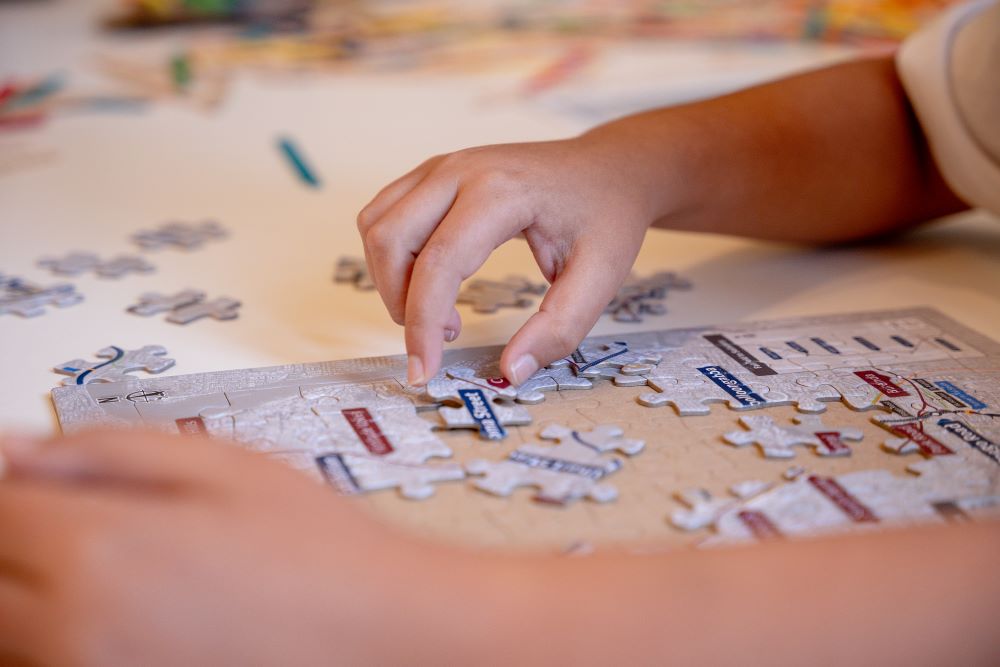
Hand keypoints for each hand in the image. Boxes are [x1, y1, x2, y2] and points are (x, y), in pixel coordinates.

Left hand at [0, 430, 487, 665]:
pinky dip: (53, 636)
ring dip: (22, 593)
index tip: (25, 477)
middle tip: (58, 520)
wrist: (376, 631)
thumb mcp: (220, 464)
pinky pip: (45, 666)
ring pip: (4, 633)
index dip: (8, 485)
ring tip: (98, 565)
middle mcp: (73, 627)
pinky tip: (118, 611)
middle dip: (10, 540)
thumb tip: (18, 449)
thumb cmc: (316, 550)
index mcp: (97, 548)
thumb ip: (106, 452)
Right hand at [357, 137, 659, 384]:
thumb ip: (559, 327)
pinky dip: (392, 258)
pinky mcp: (433, 174)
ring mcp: (441, 167)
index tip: (424, 370)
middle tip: (443, 338)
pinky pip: (385, 215)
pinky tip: (431, 282)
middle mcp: (460, 170)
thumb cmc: (605, 215)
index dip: (423, 324)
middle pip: (390, 240)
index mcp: (501, 191)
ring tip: (441, 312)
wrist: (609, 166)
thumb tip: (511, 371)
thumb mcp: (600, 276)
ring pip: (377, 226)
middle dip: (401, 304)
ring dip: (390, 281)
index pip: (439, 263)